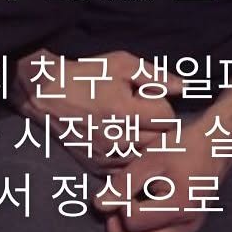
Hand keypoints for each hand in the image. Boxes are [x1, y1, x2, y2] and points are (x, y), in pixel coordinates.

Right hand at [13, 49, 179, 171]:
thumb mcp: (121, 63)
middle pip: (161, 140)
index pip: (167, 117)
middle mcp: (118, 139)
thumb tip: (182, 87)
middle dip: (158, 126)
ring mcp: (107, 156)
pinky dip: (130, 156)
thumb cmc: (86, 75)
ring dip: (146, 144)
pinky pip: (128, 168)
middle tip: (144, 112)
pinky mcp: (97, 167)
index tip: (149, 97)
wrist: (48, 94)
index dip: (162, 104)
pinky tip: (121, 139)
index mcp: (125, 112)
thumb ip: (154, 75)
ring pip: (146, 157)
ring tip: (134, 126)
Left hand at [95, 118, 230, 231]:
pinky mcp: (187, 228)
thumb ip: (125, 182)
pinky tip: (138, 208)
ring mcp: (188, 230)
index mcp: (179, 207)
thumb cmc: (184, 147)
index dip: (118, 208)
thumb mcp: (152, 157)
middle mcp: (186, 226)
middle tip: (114, 213)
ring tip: (125, 209)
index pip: (134, 223)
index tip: (117, 191)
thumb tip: (99, 205)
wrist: (218, 146)